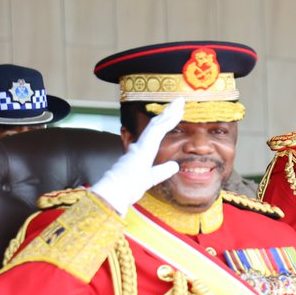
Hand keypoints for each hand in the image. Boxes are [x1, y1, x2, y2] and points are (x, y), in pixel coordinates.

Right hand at [90, 97, 184, 213]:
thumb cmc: (128, 188)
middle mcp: (141, 145)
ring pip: (157, 124)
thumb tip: (175, 166)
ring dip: (169, 112)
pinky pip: (156, 131)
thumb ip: (162, 171)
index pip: (156, 133)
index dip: (166, 122)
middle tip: (179, 102)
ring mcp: (141, 145)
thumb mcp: (151, 178)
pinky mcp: (143, 147)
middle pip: (157, 125)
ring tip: (179, 102)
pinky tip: (174, 113)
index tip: (176, 113)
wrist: (116, 193)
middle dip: (169, 112)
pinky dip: (166, 121)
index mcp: (141, 152)